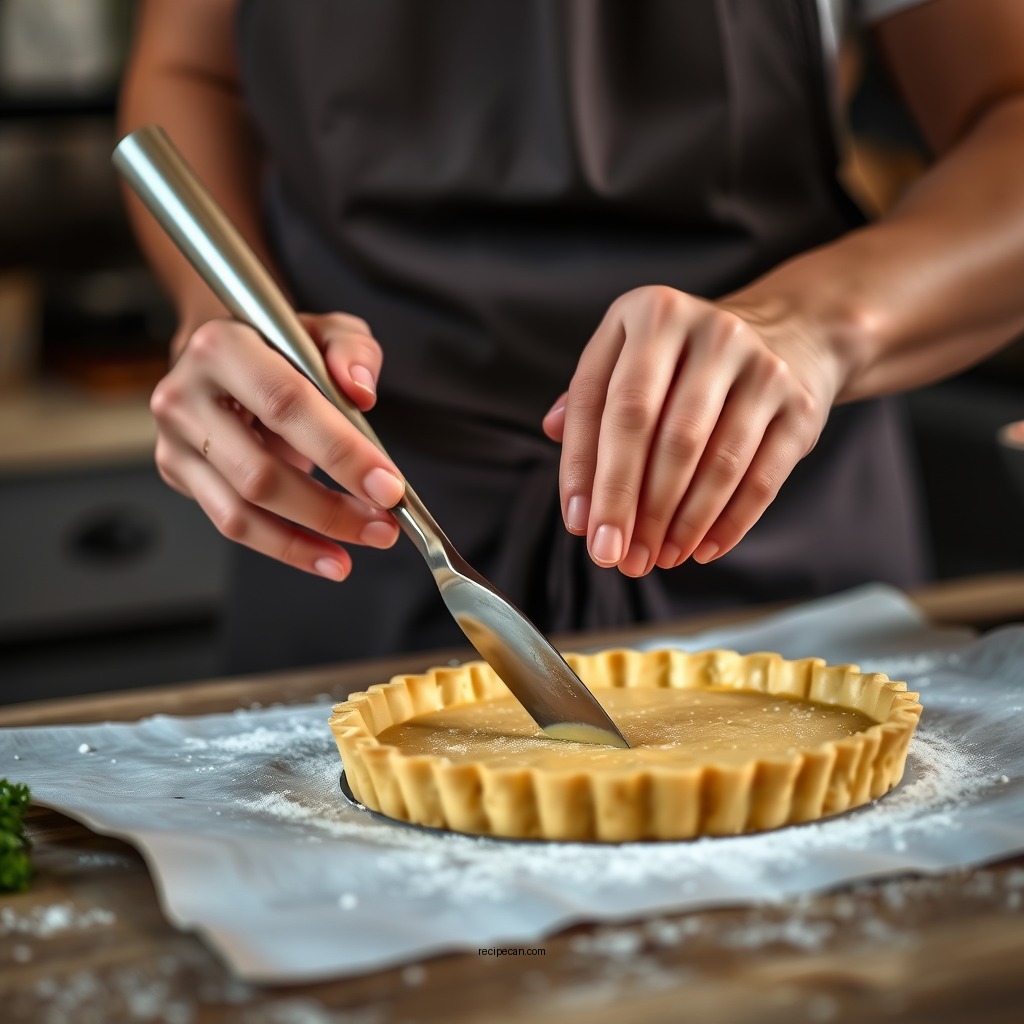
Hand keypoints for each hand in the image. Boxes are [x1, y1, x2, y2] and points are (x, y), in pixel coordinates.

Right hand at [150, 312, 404, 580]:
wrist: (227, 359)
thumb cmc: (282, 346)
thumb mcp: (328, 331)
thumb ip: (351, 351)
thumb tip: (361, 392)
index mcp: (222, 346)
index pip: (286, 405)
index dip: (341, 452)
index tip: (389, 487)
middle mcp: (185, 395)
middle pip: (259, 471)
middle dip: (331, 508)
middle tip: (386, 526)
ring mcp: (174, 440)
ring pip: (242, 510)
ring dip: (311, 537)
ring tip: (365, 541)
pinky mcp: (178, 474)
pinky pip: (234, 525)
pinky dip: (287, 547)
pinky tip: (329, 557)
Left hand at [542, 286, 840, 576]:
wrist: (793, 332)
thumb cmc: (688, 360)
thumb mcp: (633, 354)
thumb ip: (590, 397)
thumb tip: (550, 435)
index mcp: (649, 314)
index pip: (602, 401)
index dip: (584, 469)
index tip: (579, 524)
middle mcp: (708, 331)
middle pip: (654, 431)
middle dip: (628, 503)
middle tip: (614, 555)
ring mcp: (761, 366)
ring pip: (712, 460)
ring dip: (678, 522)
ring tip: (656, 558)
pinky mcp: (800, 404)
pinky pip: (761, 477)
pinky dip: (729, 523)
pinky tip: (701, 548)